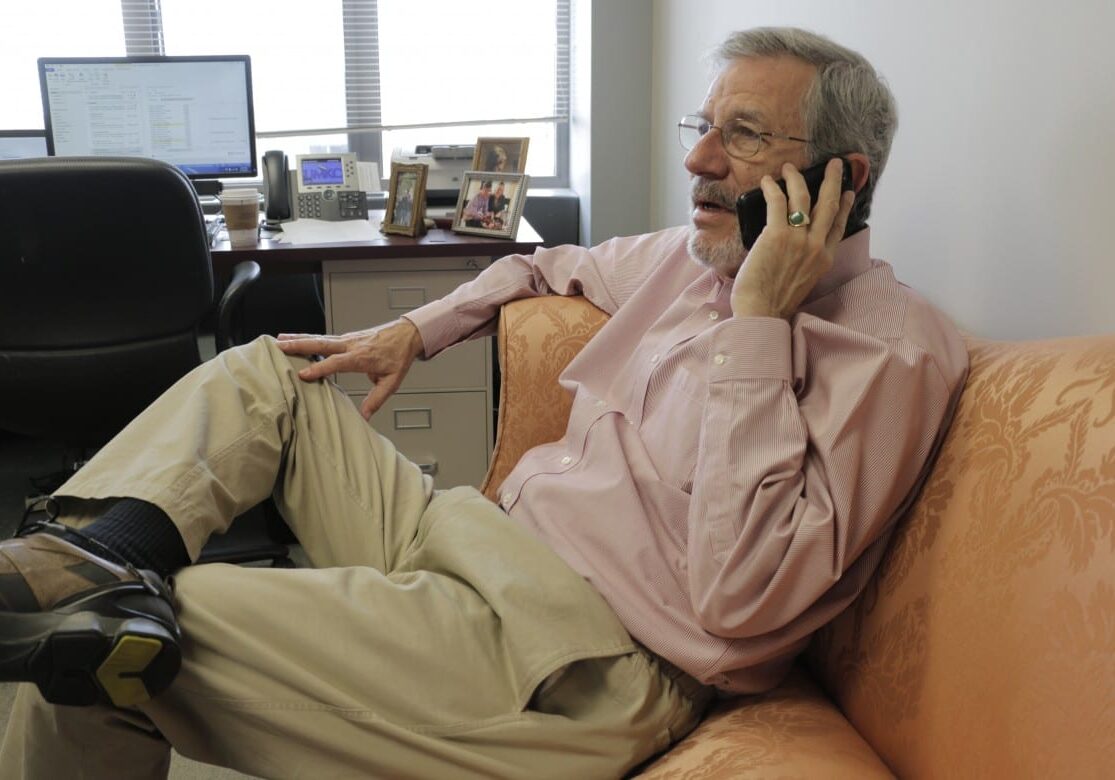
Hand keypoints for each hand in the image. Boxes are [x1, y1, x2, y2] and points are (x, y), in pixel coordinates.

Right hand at [276, 319, 424, 418]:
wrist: (407, 334)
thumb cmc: (399, 356)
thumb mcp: (393, 381)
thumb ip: (377, 399)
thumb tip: (365, 417)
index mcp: (362, 357)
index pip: (337, 363)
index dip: (319, 368)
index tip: (303, 374)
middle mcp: (351, 345)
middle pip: (321, 344)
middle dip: (299, 345)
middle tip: (280, 346)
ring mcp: (347, 339)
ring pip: (319, 338)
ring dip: (298, 339)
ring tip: (279, 340)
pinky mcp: (346, 338)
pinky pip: (324, 338)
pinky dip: (308, 338)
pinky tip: (295, 339)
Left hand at [730, 158, 854, 319]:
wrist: (762, 313)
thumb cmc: (774, 302)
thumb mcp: (803, 281)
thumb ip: (804, 262)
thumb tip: (793, 246)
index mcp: (824, 259)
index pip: (839, 226)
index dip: (845, 206)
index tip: (848, 193)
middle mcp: (816, 246)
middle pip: (829, 204)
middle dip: (834, 180)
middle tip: (835, 164)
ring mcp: (799, 239)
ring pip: (804, 197)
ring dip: (798, 177)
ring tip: (790, 167)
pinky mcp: (777, 234)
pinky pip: (778, 202)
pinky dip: (773, 188)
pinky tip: (768, 181)